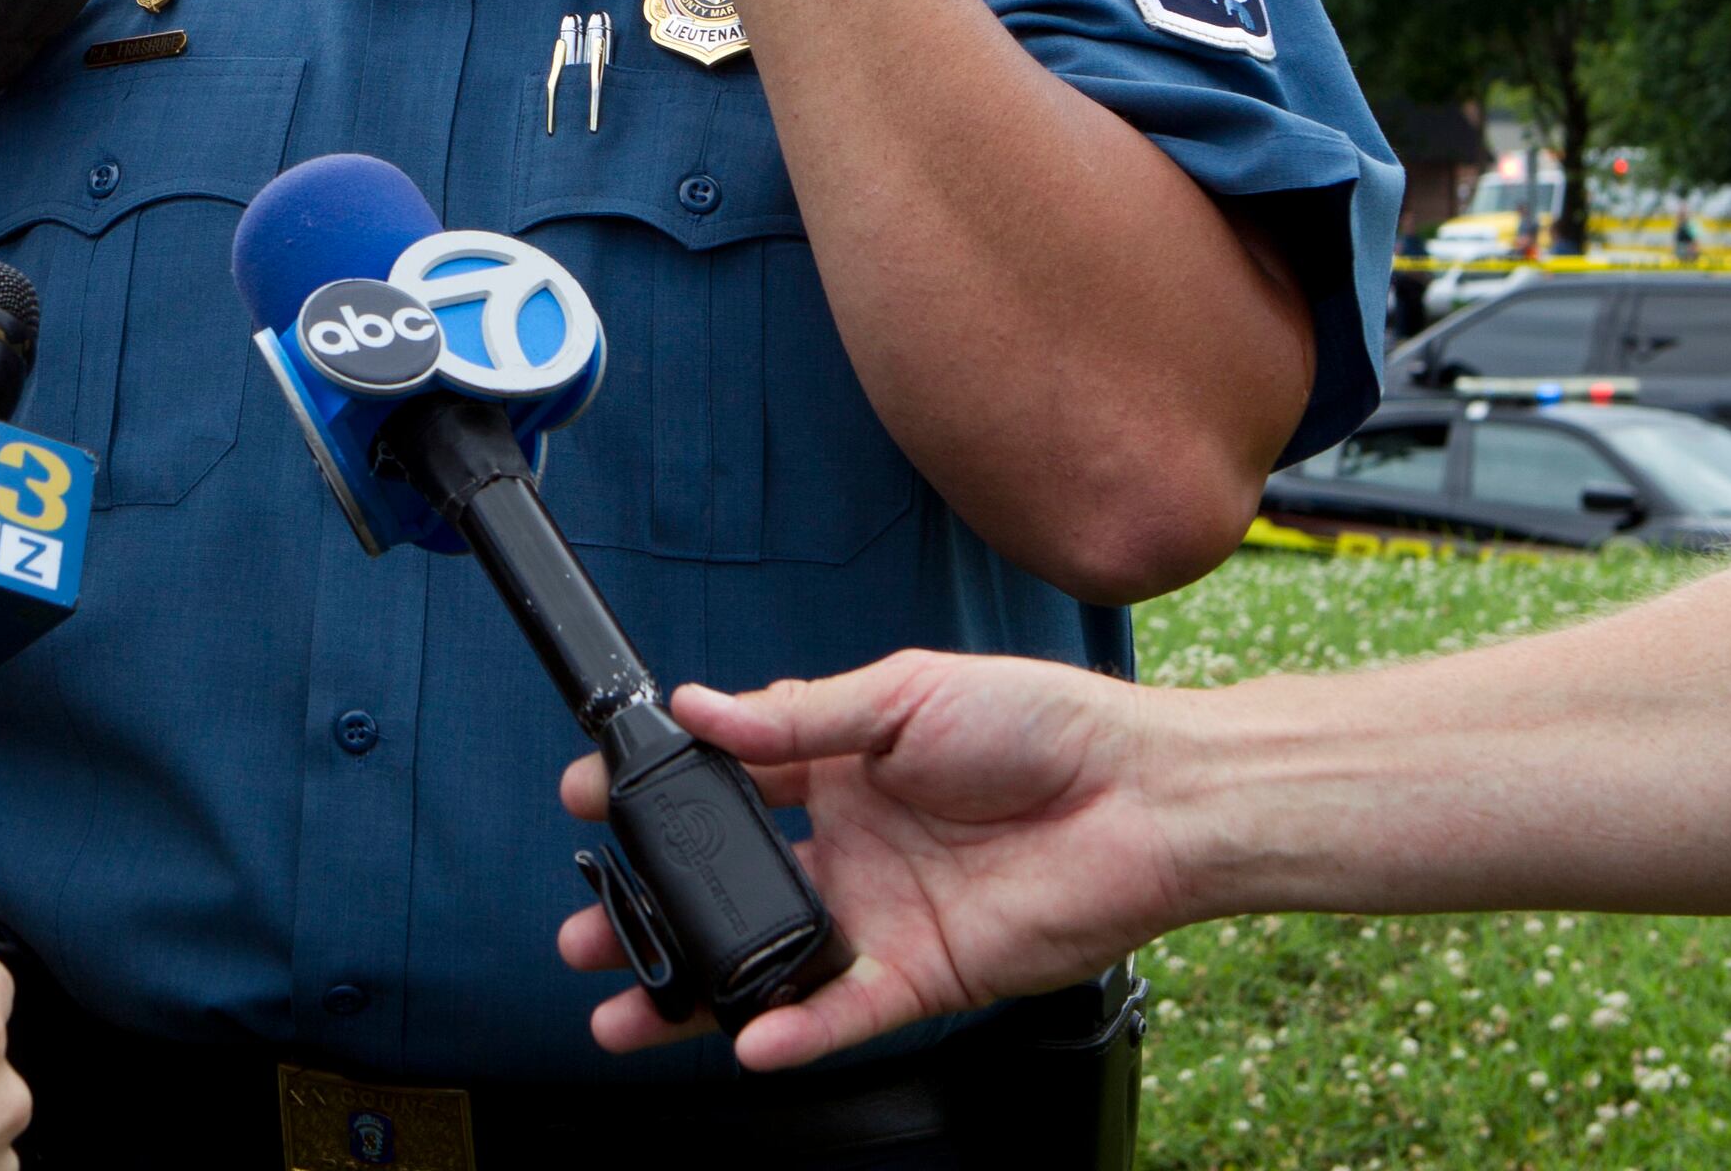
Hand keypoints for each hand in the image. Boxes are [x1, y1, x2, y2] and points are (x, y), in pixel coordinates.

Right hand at [555, 655, 1191, 1071]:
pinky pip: (843, 1011)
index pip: (726, 781)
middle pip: (729, 886)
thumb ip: (798, 716)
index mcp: (841, 766)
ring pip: (767, 961)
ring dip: (695, 987)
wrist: (1146, 797)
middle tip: (584, 921)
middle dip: (650, 908)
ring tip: (622, 1006)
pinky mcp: (924, 972)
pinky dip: (793, 1029)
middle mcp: (851, 845)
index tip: (587, 796)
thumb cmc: (1044, 726)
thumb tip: (698, 708)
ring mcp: (881, 913)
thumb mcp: (905, 693)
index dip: (656, 792)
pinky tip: (747, 1037)